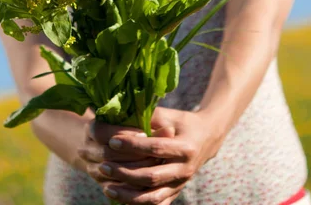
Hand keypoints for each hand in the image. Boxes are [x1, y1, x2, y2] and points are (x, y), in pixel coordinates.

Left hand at [91, 107, 223, 204]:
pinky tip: (121, 199)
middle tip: (103, 166)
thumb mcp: (169, 116)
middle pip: (151, 177)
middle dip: (125, 173)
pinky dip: (139, 204)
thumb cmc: (183, 123)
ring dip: (128, 195)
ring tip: (107, 188)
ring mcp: (181, 184)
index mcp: (184, 147)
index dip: (133, 145)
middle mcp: (185, 169)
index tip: (112, 141)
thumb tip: (122, 114)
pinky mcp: (176, 192)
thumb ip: (149, 117)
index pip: (155, 148)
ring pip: (153, 197)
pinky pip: (157, 204)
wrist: (207, 138)